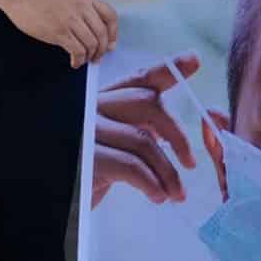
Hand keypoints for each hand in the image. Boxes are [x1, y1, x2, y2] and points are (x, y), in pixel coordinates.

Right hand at [2, 0, 117, 67]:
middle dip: (102, 49)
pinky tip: (75, 62)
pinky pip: (77, 50)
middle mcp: (82, 7)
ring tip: (85, 59)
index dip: (113, 33)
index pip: (111, 16)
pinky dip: (79, 60)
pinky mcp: (60, 32)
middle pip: (102, 33)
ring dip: (90, 56)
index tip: (111, 44)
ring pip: (91, 44)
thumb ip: (86, 9)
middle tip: (97, 57)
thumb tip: (98, 32)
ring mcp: (71, 19)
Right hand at [90, 53, 228, 207]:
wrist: (67, 200)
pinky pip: (131, 166)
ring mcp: (89, 130)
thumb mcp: (114, 147)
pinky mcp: (88, 157)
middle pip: (147, 103)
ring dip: (168, 172)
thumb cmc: (90, 173)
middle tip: (192, 163)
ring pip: (144, 140)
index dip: (167, 69)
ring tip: (177, 194)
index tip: (194, 60)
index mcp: (104, 101)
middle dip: (177, 134)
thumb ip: (137, 131)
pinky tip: (158, 196)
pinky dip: (152, 183)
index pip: (138, 79)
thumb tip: (170, 132)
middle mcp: (94, 108)